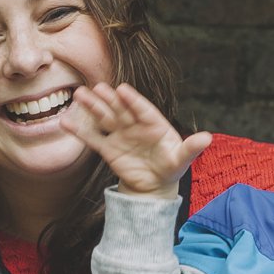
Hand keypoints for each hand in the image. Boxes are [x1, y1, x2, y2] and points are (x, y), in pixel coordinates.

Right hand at [59, 82, 210, 197]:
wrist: (154, 186)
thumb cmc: (170, 167)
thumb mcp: (182, 159)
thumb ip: (191, 148)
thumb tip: (207, 138)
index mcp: (154, 124)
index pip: (143, 110)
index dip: (133, 101)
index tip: (123, 90)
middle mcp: (135, 125)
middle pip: (121, 110)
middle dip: (109, 99)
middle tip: (97, 87)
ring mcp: (120, 135)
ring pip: (105, 118)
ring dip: (92, 108)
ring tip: (79, 95)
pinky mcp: (109, 149)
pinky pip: (93, 138)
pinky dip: (80, 131)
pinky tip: (66, 121)